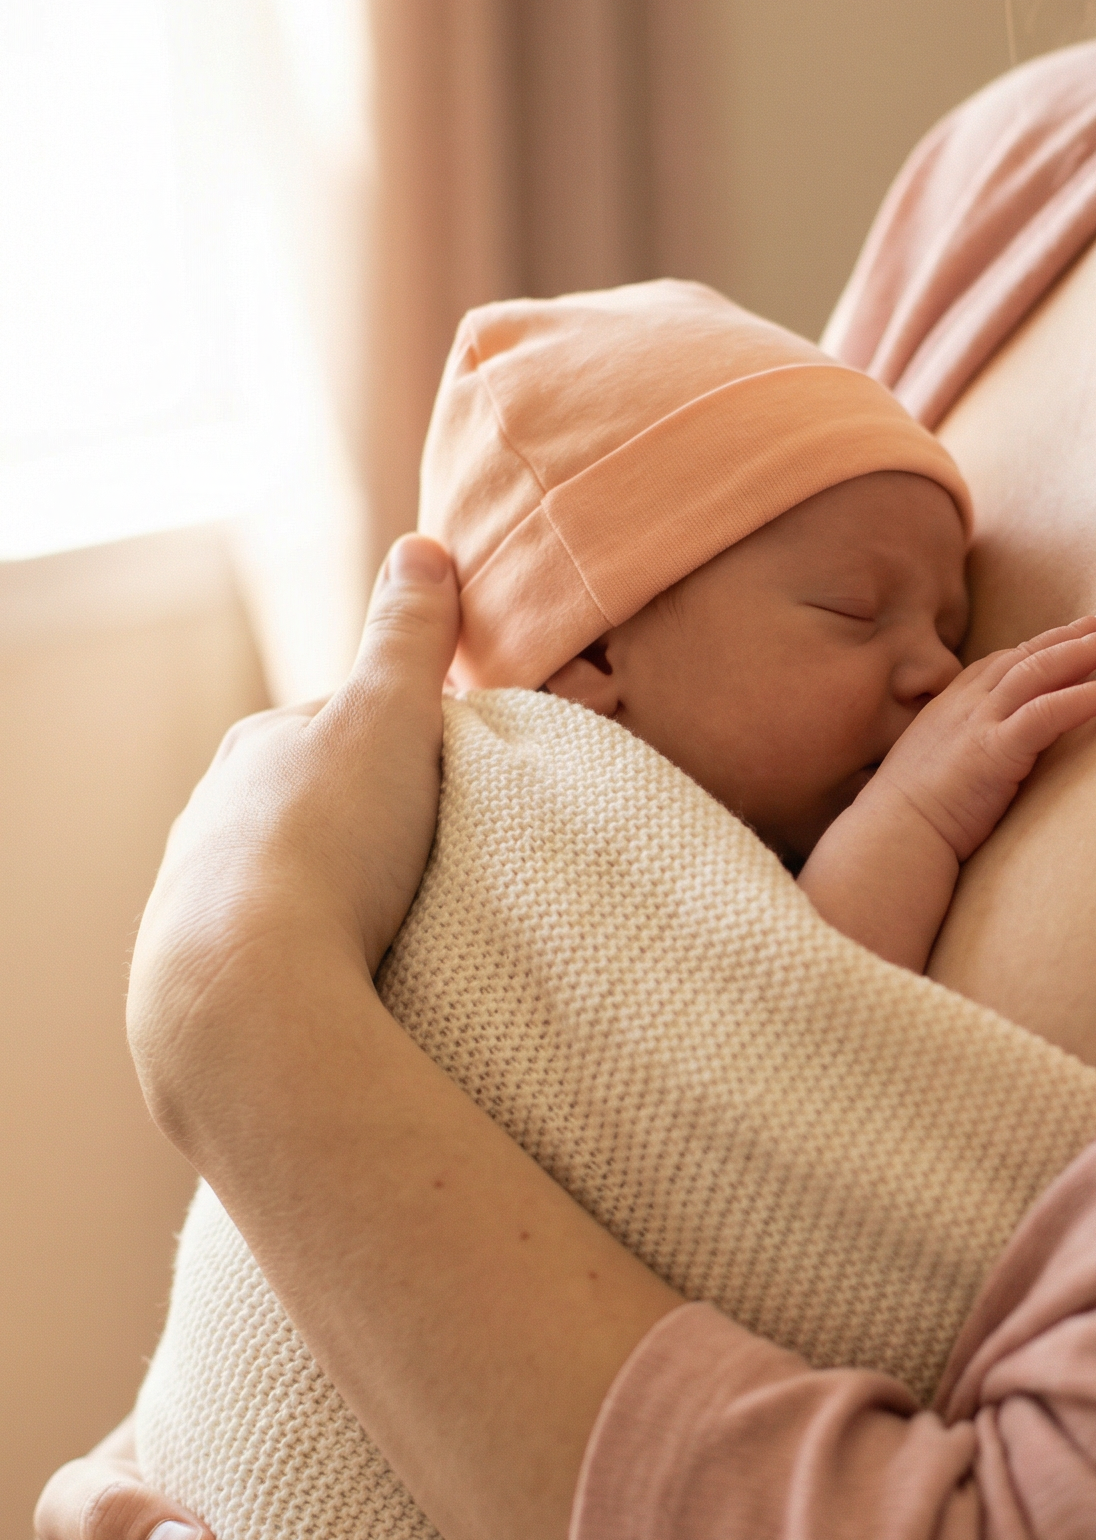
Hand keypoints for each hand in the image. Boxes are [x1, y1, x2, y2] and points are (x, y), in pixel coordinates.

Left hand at [128, 536, 459, 1157]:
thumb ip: (409, 637)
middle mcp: (212, 813)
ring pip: (283, 882)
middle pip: (310, 807)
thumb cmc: (329, 843)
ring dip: (333, 899)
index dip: (405, 747)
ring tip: (397, 932)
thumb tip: (423, 549)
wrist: (249, 990)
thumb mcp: (390, 716)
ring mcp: (197, 897)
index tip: (454, 781)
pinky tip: (348, 981)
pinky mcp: (198, 976)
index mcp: (258, 745)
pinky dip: (308, 959)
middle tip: (435, 865)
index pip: (341, 727)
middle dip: (365, 828)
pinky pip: (269, 954)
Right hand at [882, 609, 1095, 859]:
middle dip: (1075, 633)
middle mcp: (966, 703)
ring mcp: (979, 723)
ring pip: (1041, 669)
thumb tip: (992, 752)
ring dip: (1088, 650)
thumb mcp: (937, 764)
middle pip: (1030, 652)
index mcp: (953, 704)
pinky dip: (1086, 697)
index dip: (1047, 642)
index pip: (1007, 659)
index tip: (1081, 631)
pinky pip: (1048, 712)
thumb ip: (965, 745)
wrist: (892, 838)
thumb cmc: (913, 815)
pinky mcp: (994, 751)